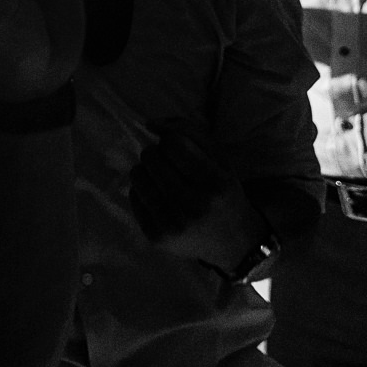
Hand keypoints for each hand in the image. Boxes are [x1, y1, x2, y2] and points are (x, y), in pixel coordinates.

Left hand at [130, 120, 265, 272]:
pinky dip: (143, 191)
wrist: (233, 243)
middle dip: (157, 154)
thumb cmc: (223, 192)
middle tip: (170, 165)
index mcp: (216, 183)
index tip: (177, 149)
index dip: (170, 141)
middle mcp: (194, 206)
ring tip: (163, 179)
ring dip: (147, 170)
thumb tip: (151, 123)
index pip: (173, 143)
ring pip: (138, 174)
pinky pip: (134, 196)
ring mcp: (174, 224)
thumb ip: (189, 131)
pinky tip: (161, 199)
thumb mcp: (220, 158)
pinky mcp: (156, 237)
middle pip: (152, 157)